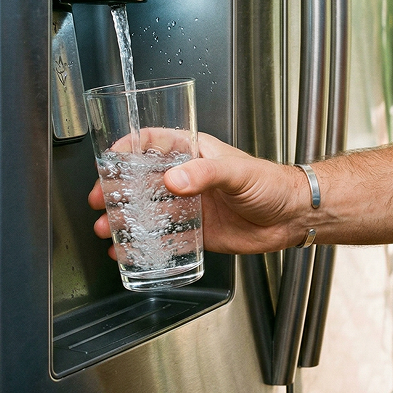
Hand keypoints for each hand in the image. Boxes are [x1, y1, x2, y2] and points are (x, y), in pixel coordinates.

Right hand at [89, 132, 306, 254]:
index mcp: (195, 152)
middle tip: (99, 200)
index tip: (110, 157)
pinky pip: (164, 237)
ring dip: (124, 218)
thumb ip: (206, 174)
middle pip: (142, 178)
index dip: (129, 146)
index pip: (154, 141)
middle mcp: (188, 177)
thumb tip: (173, 181)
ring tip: (106, 229)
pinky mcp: (196, 231)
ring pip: (148, 209)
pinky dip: (143, 243)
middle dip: (116, 188)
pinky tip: (126, 251)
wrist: (293, 216)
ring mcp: (190, 205)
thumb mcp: (238, 172)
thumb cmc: (272, 184)